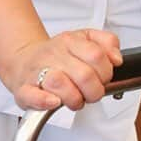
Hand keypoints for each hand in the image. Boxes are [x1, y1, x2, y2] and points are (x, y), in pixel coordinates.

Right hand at [4, 29, 123, 111]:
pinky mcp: (23, 89)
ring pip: (59, 82)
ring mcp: (38, 71)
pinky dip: (45, 101)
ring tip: (76, 100)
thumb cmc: (58, 54)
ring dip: (74, 98)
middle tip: (92, 93)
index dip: (106, 72)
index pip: (97, 55)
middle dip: (95, 91)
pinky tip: (55, 102)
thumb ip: (107, 42)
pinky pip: (32, 95)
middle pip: (84, 74)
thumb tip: (117, 59)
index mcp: (71, 41)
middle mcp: (54, 54)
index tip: (103, 79)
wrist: (24, 59)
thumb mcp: (85, 38)